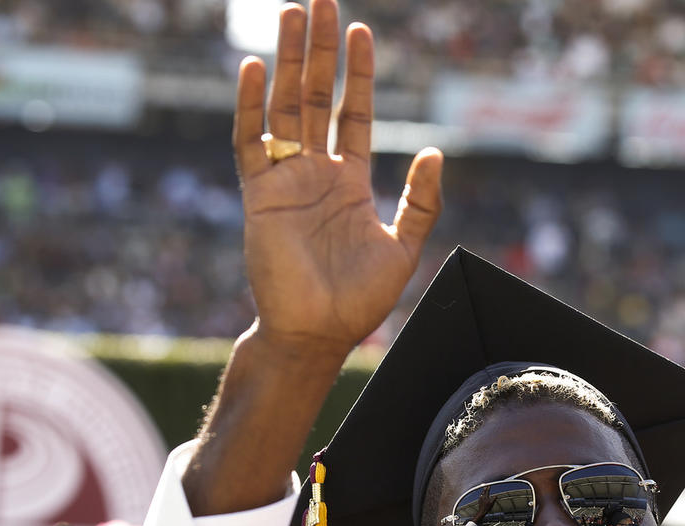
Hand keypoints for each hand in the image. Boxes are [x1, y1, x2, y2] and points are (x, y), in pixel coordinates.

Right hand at [233, 0, 443, 359]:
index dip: (358, 73)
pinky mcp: (259, 195)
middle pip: (317, 96)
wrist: (317, 334)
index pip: (352, 112)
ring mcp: (285, 180)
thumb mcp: (403, 246)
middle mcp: (315, 172)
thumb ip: (420, 200)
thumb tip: (433, 150)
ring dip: (289, 60)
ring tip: (292, 13)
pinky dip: (251, 106)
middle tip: (321, 0)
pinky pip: (251, 141)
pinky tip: (256, 68)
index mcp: (349, 181)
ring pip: (285, 106)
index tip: (363, 31)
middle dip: (320, 49)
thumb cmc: (359, 300)